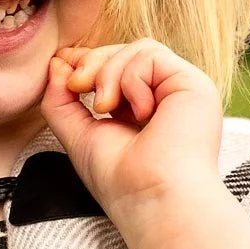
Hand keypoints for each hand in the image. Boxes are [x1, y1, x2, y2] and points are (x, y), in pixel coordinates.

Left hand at [42, 40, 225, 233]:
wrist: (151, 199)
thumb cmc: (120, 181)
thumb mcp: (78, 135)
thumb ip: (61, 101)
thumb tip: (56, 63)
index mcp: (144, 110)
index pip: (117, 67)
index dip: (88, 60)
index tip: (62, 67)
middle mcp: (166, 98)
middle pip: (125, 52)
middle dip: (91, 63)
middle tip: (76, 86)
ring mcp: (182, 91)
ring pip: (137, 49)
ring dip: (108, 73)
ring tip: (105, 108)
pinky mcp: (193, 84)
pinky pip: (151, 55)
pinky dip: (131, 79)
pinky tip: (138, 112)